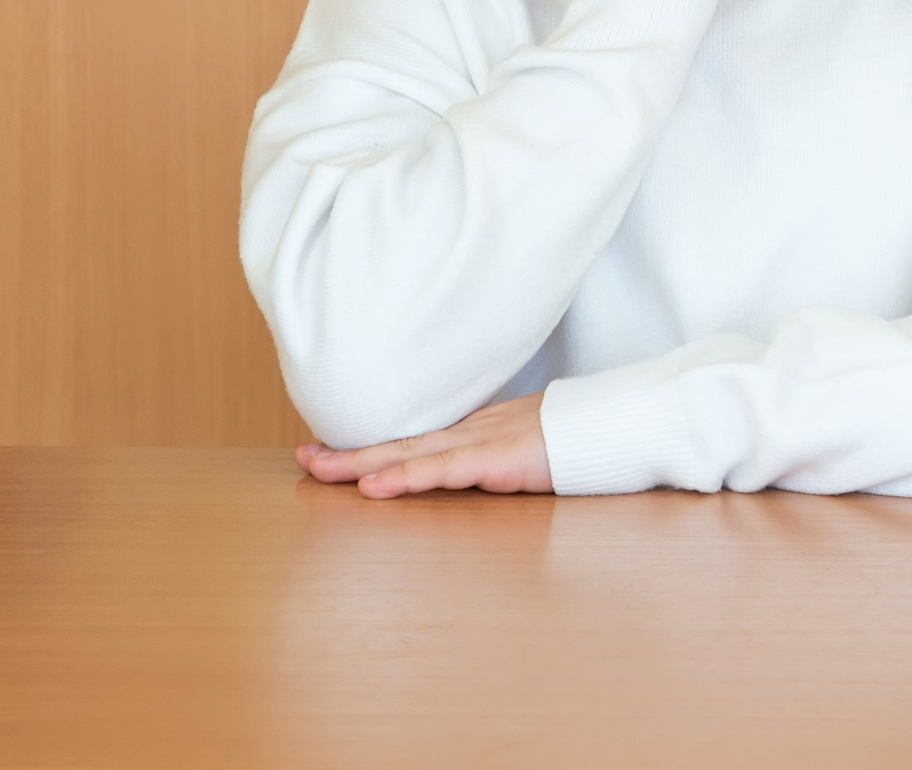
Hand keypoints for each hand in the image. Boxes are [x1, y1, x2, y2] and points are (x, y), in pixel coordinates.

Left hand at [295, 393, 554, 499]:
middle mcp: (467, 433)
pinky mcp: (493, 461)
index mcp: (473, 432)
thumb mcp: (523, 449)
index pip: (412, 439)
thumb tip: (475, 470)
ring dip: (359, 463)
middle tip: (302, 457)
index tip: (330, 449)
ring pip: (407, 454)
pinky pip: (440, 471)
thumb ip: (494, 457)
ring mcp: (478, 444)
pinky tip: (373, 486)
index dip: (370, 445)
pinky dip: (403, 477)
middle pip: (397, 442)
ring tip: (318, 468)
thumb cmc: (574, 439)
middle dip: (347, 452)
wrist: (609, 424)